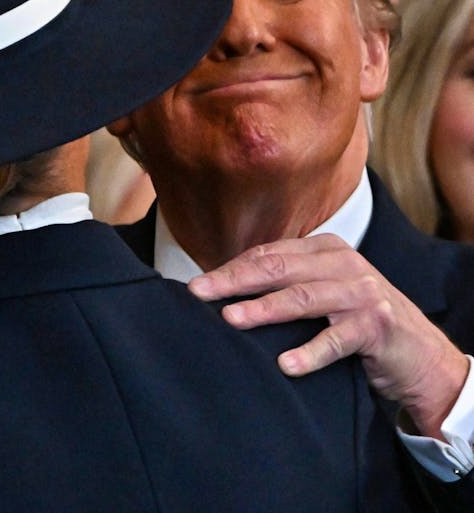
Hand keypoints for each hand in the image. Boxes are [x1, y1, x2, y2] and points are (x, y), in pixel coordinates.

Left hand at [188, 234, 468, 437]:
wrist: (418, 352)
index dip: (230, 269)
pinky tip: (285, 365)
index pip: (267, 255)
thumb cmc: (356, 320)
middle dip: (234, 281)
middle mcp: (343, 263)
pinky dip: (310, 352)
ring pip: (303, 298)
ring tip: (231, 319)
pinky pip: (337, 339)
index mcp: (324, 250)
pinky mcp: (377, 325)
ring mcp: (361, 291)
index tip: (197, 285)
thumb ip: (286, 283)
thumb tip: (222, 289)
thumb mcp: (322, 293)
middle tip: (199, 294)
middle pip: (278, 269)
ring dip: (264, 309)